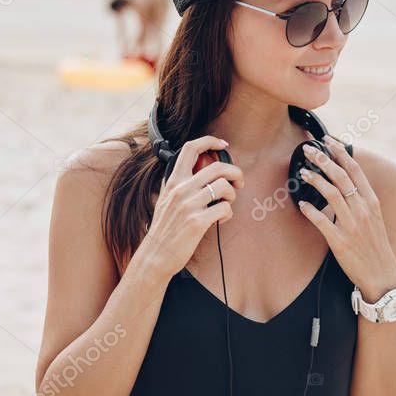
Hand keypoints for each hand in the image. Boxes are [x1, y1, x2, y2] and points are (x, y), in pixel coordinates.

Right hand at [140, 135, 243, 279]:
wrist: (156, 254)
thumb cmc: (164, 228)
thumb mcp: (165, 199)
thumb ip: (178, 184)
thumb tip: (195, 172)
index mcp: (173, 181)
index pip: (190, 149)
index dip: (210, 141)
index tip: (223, 145)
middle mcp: (181, 189)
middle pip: (217, 167)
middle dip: (235, 172)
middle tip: (239, 182)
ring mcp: (189, 205)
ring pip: (225, 187)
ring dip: (232, 195)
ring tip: (227, 204)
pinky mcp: (198, 222)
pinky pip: (225, 209)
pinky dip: (228, 214)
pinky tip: (221, 219)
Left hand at [297, 136, 395, 300]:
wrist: (382, 275)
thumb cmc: (375, 246)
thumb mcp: (374, 218)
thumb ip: (361, 201)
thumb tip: (345, 184)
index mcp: (371, 202)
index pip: (355, 170)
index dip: (340, 153)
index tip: (328, 140)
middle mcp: (362, 210)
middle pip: (341, 177)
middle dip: (323, 159)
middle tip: (308, 149)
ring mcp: (351, 225)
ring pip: (330, 194)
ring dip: (314, 180)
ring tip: (302, 172)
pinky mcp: (340, 241)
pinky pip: (321, 221)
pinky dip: (310, 210)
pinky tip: (301, 203)